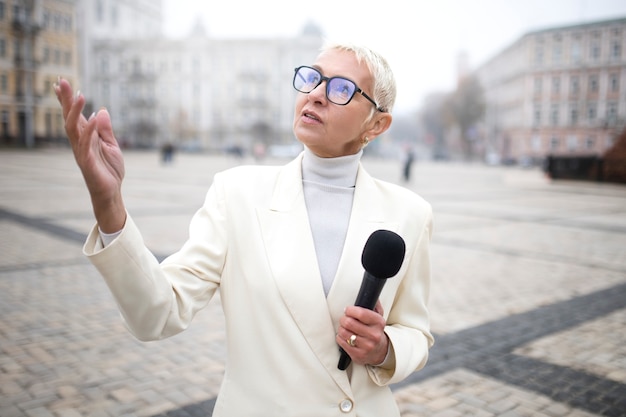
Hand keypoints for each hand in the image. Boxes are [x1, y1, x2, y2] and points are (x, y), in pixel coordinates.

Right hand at [54, 78, 126, 232]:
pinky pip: (86, 143)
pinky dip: (90, 130)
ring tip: (80, 95)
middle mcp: (80, 142)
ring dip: (75, 111)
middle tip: (62, 81)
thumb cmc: (109, 170)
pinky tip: (93, 117)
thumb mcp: (111, 145)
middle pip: (69, 117)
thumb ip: (105, 130)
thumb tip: (101, 110)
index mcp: (85, 137)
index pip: (74, 116)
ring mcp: (82, 151)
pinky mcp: (87, 162)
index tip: (61, 83)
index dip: (67, 100)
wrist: (111, 192)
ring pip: (73, 128)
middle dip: (66, 100)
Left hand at [336, 301, 388, 365]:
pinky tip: (345, 337)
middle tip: (344, 319)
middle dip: (343, 319)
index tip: (347, 309)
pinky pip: (341, 342)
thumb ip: (374, 305)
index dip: (351, 310)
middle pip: (349, 323)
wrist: (380, 351)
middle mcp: (374, 335)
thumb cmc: (375, 331)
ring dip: (341, 328)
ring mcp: (366, 346)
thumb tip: (370, 295)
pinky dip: (340, 337)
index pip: (362, 313)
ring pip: (344, 332)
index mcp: (379, 323)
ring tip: (345, 328)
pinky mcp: (358, 355)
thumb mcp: (379, 317)